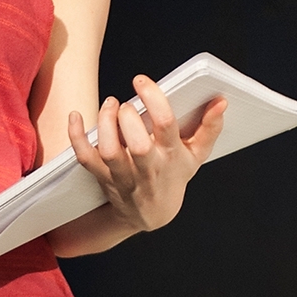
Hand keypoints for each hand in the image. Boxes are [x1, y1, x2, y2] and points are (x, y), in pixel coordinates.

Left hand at [67, 76, 226, 234]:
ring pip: (110, 151)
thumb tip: (221, 101)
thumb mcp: (196, 155)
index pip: (166, 125)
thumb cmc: (174, 176)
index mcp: (172, 156)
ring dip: (104, 124)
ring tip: (110, 105)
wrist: (151, 215)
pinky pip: (86, 159)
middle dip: (128, 118)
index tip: (141, 81)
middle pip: (137, 144)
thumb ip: (210, 127)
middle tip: (126, 104)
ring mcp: (124, 175)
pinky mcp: (104, 178)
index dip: (154, 99)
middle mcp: (148, 168)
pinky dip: (76, 137)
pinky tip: (75, 117)